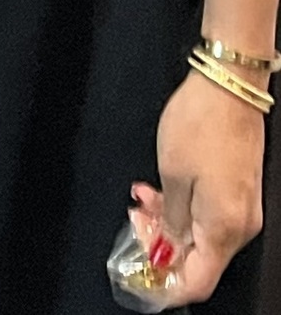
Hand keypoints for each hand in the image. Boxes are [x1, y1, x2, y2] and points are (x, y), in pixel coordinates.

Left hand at [132, 69, 265, 303]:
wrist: (228, 89)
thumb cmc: (199, 126)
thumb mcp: (173, 175)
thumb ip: (172, 220)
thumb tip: (171, 248)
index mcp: (224, 229)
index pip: (200, 281)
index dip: (169, 285)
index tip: (142, 278)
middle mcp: (240, 226)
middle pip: (199, 259)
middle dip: (162, 245)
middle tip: (133, 219)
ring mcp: (241, 207)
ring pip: (200, 234)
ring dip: (168, 221)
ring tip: (140, 197)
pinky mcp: (237, 190)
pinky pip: (207, 213)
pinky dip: (181, 207)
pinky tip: (157, 188)